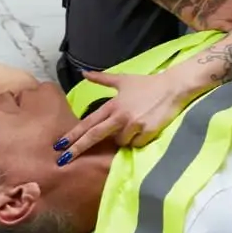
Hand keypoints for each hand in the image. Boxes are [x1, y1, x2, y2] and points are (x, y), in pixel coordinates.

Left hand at [53, 69, 201, 161]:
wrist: (172, 87)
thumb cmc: (146, 84)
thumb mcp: (122, 80)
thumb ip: (101, 79)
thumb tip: (83, 73)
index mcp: (112, 105)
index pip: (88, 123)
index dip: (73, 134)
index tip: (59, 144)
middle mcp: (120, 116)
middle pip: (94, 136)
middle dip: (77, 148)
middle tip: (63, 159)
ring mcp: (134, 124)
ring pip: (120, 142)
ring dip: (123, 139)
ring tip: (135, 124)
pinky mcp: (147, 132)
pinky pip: (136, 144)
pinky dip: (138, 140)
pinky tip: (145, 129)